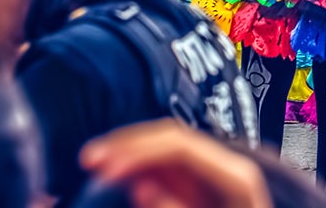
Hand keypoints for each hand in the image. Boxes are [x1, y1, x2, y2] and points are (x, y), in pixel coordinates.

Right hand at [81, 120, 270, 207]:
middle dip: (126, 144)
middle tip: (89, 158)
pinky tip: (114, 170)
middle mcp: (225, 166)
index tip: (105, 167)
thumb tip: (140, 186)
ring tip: (93, 161)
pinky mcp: (201, 186)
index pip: (180, 145)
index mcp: (236, 176)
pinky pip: (166, 169)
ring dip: (126, 152)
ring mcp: (213, 174)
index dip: (138, 150)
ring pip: (163, 150)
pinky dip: (138, 168)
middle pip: (169, 138)